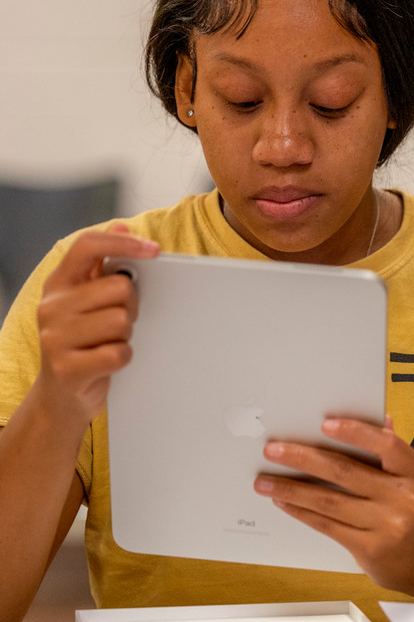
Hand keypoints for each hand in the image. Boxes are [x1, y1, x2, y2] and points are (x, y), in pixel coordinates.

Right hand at [36, 224, 159, 426]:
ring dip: (126, 334)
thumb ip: (103, 264)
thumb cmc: (81, 343)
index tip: (154, 250)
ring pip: (121, 320)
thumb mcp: (85, 301)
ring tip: (108, 342)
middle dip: (131, 306)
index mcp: (58, 284)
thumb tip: (122, 224)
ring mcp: (55, 338)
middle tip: (120, 321)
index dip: (123, 242)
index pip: (88, 245)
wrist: (60, 397)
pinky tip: (108, 362)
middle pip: (118, 287)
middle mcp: (51, 307)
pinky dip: (123, 358)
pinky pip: (119, 352)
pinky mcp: (67, 368)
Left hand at [254, 417, 413, 595]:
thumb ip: (394, 451)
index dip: (356, 432)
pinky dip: (302, 512)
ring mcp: (387, 527)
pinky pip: (328, 525)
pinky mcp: (370, 549)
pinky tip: (284, 503)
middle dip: (304, 459)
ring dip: (292, 489)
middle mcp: (405, 500)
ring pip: (330, 501)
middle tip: (273, 450)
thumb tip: (379, 418)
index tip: (325, 424)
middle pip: (345, 472)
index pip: (387, 445)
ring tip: (264, 481)